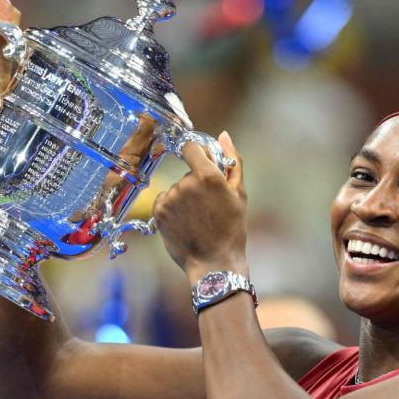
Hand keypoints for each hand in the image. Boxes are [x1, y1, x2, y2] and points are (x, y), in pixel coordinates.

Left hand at [153, 132, 248, 280]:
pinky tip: (186, 222)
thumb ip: (232, 161)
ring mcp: (170, 198)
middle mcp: (185, 183)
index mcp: (207, 176)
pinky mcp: (159, 211)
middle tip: (210, 206)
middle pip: (187, 172)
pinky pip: (165, 199)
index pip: (191, 147)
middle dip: (197, 182)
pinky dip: (173, 208)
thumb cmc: (232, 229)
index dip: (198, 154)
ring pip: (177, 188)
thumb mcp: (239, 193)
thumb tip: (224, 135)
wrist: (215, 263)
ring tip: (199, 218)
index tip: (205, 166)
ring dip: (185, 197)